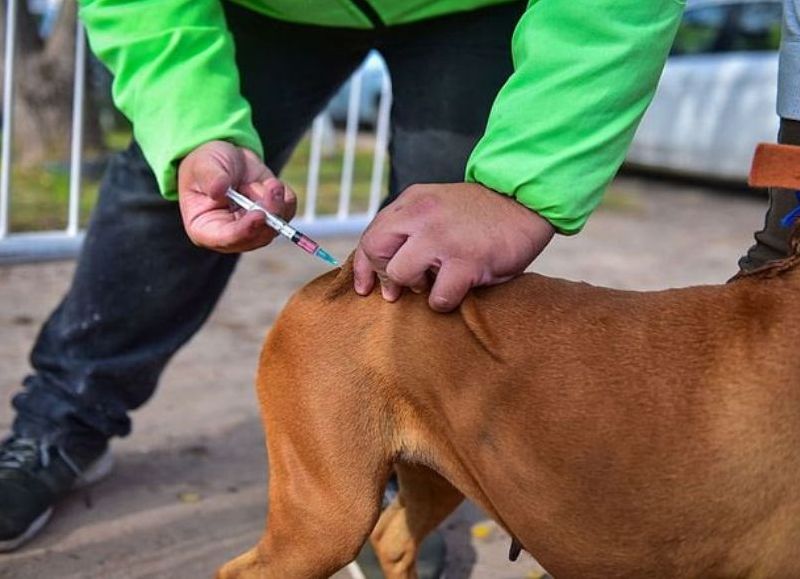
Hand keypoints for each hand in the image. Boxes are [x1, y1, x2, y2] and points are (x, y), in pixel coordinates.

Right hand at [177, 140, 296, 252]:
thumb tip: (218, 190)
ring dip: (276, 202)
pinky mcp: (271, 219)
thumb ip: (210, 178)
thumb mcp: (203, 165)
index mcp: (205, 228)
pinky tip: (271, 184)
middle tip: (273, 188)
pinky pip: (287, 214)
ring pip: (274, 228)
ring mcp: (253, 228)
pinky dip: (285, 198)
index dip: (244, 231)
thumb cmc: (207, 165)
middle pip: (255, 238)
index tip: (259, 215)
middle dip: (269, 214)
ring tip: (267, 182)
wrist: (228, 158)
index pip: (225, 239)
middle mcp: (230, 234)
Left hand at [353, 183, 554, 311]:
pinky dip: (443, 302)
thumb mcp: (438, 205)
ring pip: (401, 274)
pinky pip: (437, 297)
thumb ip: (411, 224)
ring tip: (435, 283)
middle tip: (398, 290)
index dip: (363, 265)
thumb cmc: (482, 213)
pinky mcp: (466, 261)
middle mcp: (422, 215)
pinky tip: (457, 291)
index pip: (371, 235)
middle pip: (376, 251)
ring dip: (416, 287)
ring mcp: (442, 238)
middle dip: (383, 275)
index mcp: (413, 201)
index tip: (365, 287)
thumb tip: (383, 259)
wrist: (526, 202)